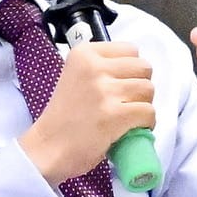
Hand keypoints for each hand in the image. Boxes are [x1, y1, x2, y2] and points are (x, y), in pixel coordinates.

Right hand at [22, 40, 160, 184]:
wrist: (47, 147)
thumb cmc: (64, 117)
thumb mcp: (76, 77)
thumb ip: (101, 68)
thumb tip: (135, 72)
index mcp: (84, 54)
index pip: (130, 49)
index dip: (132, 70)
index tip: (121, 85)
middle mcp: (93, 67)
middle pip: (143, 68)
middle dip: (141, 86)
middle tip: (128, 102)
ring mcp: (103, 91)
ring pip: (148, 89)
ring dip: (144, 105)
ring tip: (129, 117)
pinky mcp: (113, 115)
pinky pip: (148, 112)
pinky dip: (146, 123)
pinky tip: (132, 129)